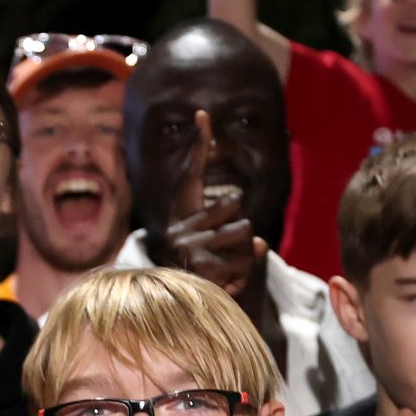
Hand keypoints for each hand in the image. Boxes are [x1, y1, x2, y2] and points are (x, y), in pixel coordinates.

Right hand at [160, 110, 264, 301]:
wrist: (168, 302)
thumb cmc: (195, 260)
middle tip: (221, 248)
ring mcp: (192, 250)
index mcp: (185, 212)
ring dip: (245, 257)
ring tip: (224, 266)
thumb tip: (243, 202)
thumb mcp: (205, 232)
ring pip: (247, 237)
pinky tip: (225, 282)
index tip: (204, 113)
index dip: (200, 144)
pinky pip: (245, 265)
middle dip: (241, 231)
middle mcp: (183, 227)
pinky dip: (242, 277)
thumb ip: (222, 213)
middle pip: (239, 210)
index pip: (194, 172)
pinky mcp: (203, 273)